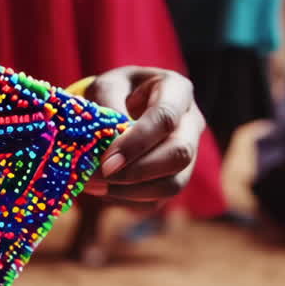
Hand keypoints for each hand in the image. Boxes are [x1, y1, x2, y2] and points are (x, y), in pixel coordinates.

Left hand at [82, 66, 203, 207]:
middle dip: (135, 172)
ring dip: (129, 191)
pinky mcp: (174, 179)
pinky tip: (102, 189)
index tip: (106, 161)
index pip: (166, 118)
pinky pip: (156, 200)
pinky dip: (126, 200)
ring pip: (172, 185)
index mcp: (177, 91)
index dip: (136, 143)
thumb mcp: (106, 85)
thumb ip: (106, 105)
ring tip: (93, 185)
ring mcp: (188, 154)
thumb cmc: (115, 91)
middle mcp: (191, 124)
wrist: (120, 105)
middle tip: (96, 176)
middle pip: (179, 155)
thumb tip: (106, 141)